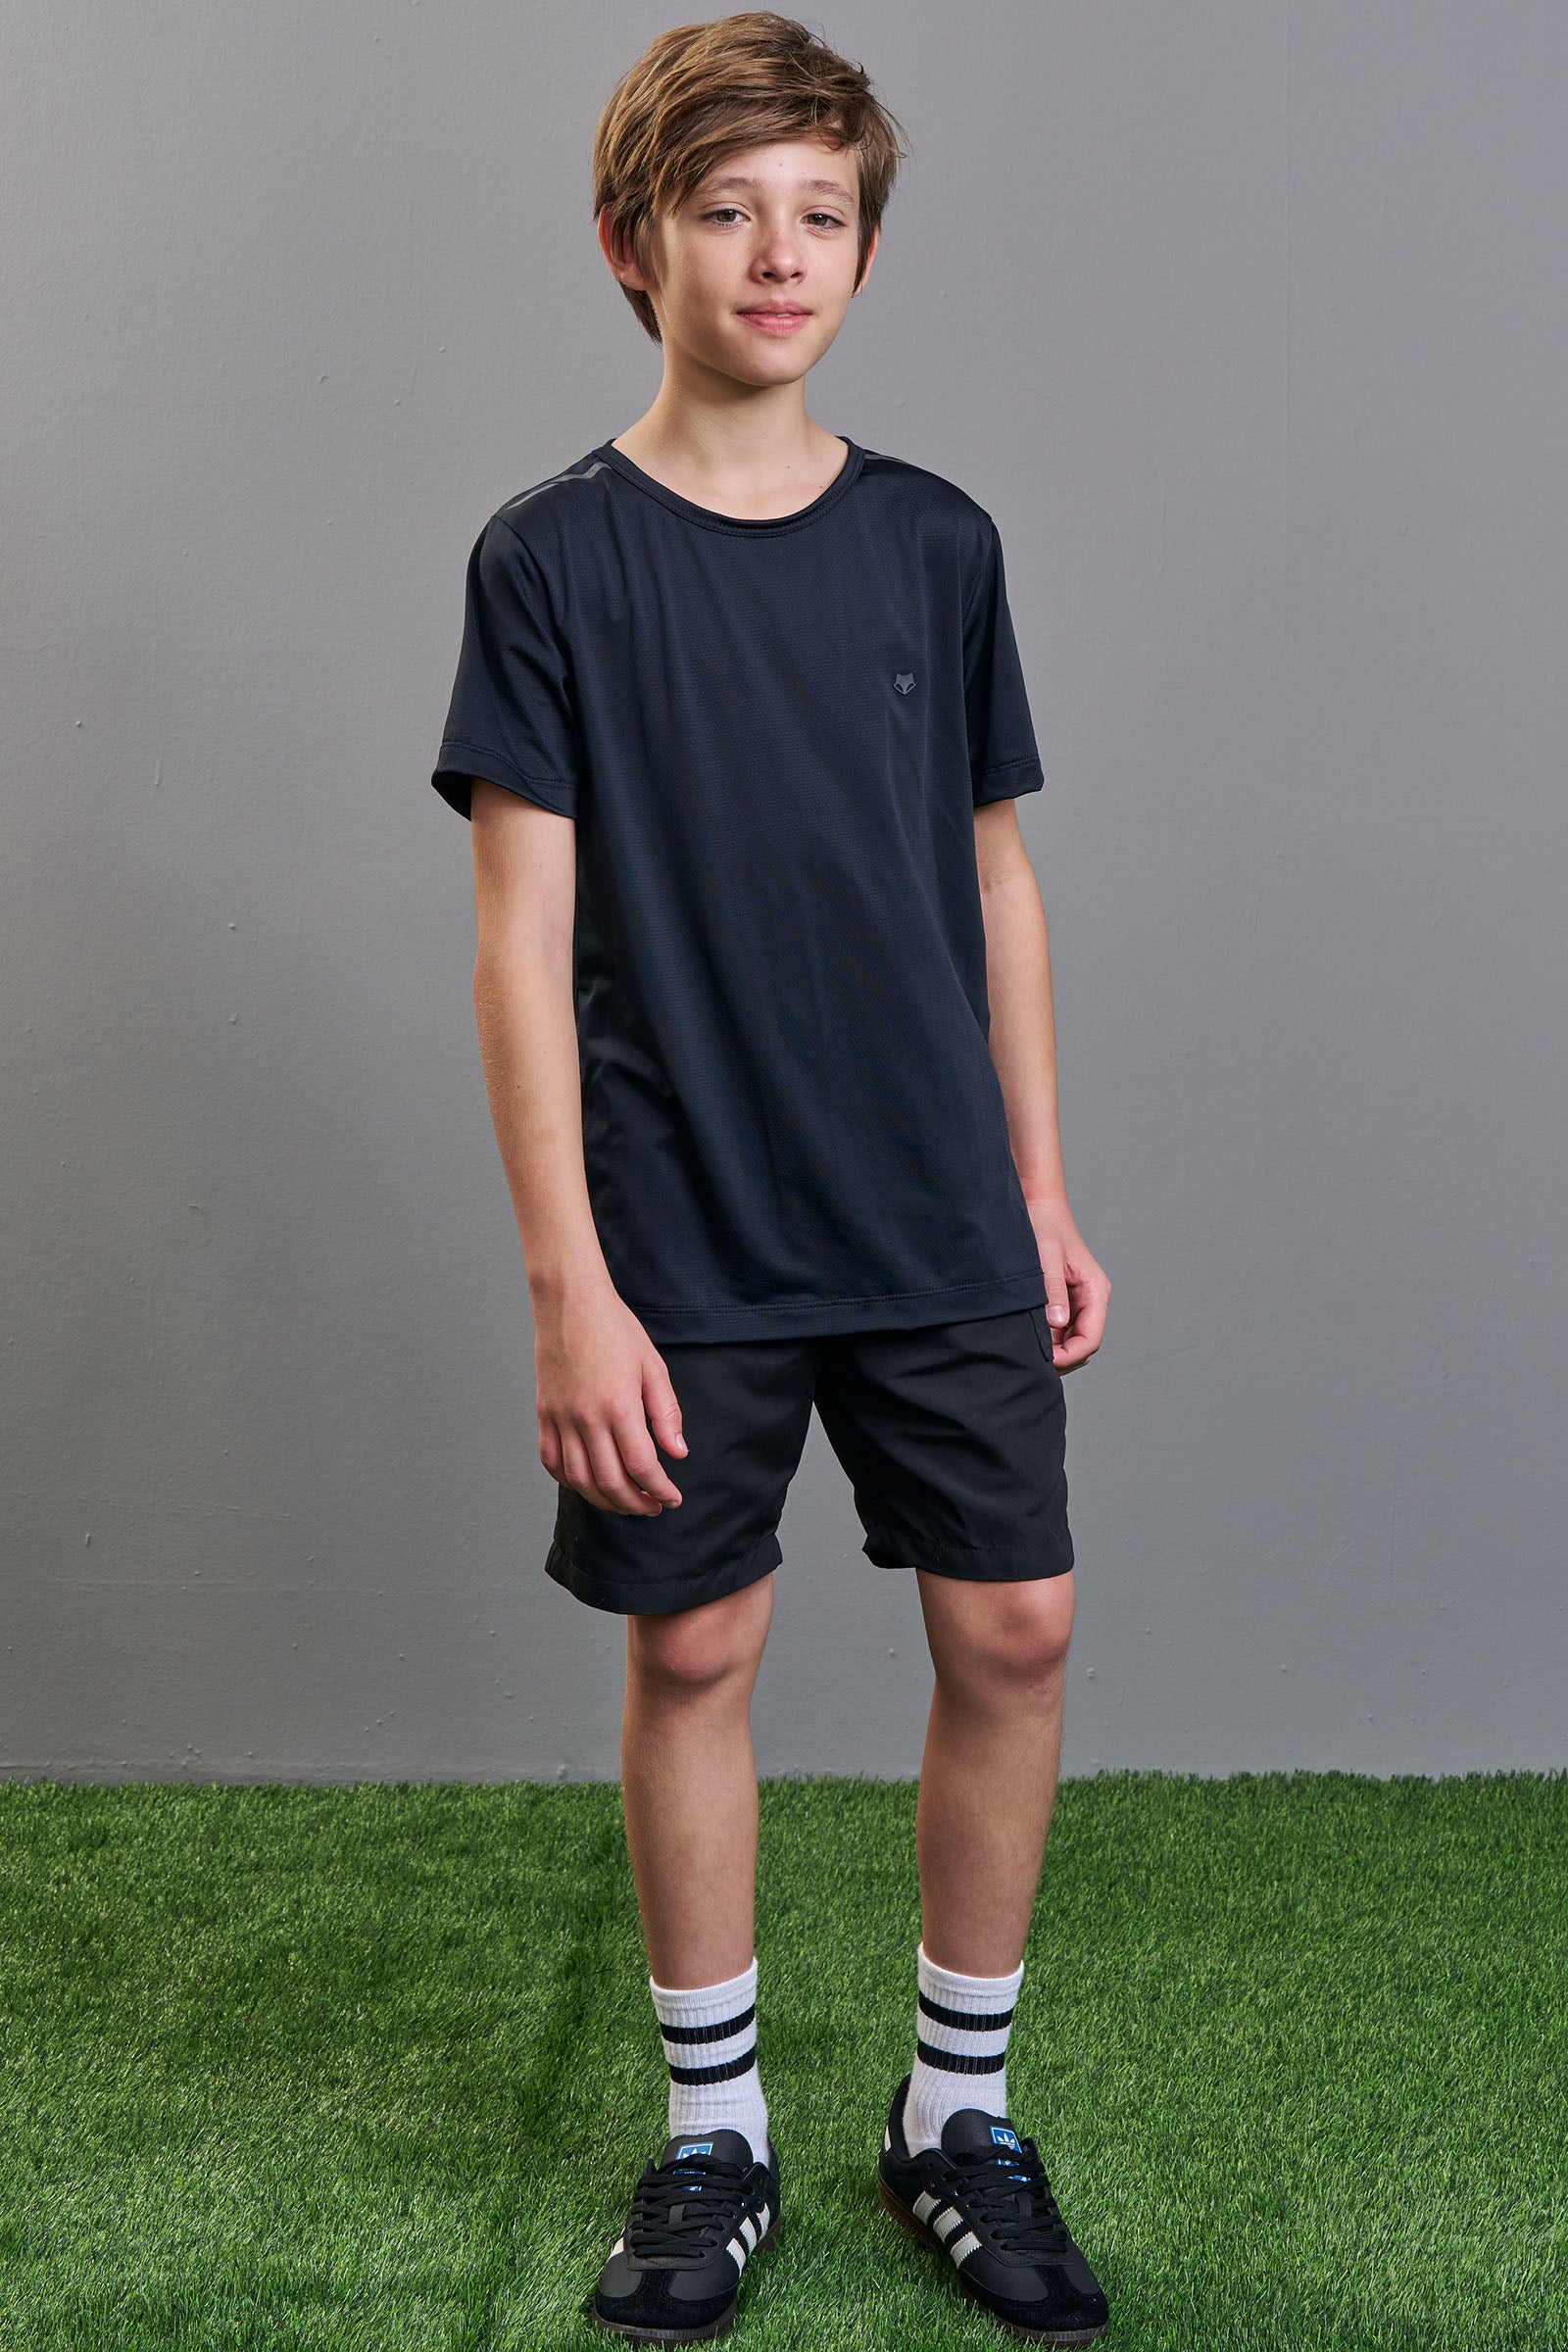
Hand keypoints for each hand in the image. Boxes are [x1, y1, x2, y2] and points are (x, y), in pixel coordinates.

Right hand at [534, 1283, 686, 1513]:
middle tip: (652, 1507)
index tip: (672, 1498)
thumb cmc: (614, 1328)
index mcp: (619, 1405)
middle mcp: (587, 1418)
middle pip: (610, 1482)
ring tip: (624, 1502)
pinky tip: (588, 1483)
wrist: (570, 1302)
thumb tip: (677, 1452)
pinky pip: (551, 1461)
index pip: (642, 1466)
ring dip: (604, 1500)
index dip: (660, 1490)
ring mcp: (561, 1417)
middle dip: (635, 1504)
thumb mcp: (652, 1366)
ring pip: (579, 1479)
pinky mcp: (544, 1414)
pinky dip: (570, 1481)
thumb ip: (666, 1413)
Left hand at [1025, 1198, 1109, 1371]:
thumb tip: (1056, 1323)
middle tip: (1030, 1360)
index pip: (1091, 1340)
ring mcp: (1077, 1301)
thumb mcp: (1046, 1258)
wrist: (1037, 1204)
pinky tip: (1025, 1334)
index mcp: (1095, 1291)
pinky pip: (1059, 1329)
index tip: (1043, 1360)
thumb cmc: (1043, 1225)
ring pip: (1070, 1340)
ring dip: (1052, 1349)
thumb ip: (1052, 1290)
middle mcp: (1091, 1299)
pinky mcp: (1063, 1299)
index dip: (1069, 1357)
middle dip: (1061, 1358)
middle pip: (1083, 1346)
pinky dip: (1045, 1337)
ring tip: (1024, 1347)